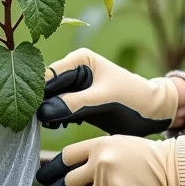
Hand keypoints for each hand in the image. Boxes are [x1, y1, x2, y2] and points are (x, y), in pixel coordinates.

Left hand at [36, 133, 184, 185]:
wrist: (170, 167)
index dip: (51, 168)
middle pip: (67, 181)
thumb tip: (69, 166)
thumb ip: (94, 152)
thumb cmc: (142, 153)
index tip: (43, 175)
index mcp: (99, 145)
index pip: (65, 157)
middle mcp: (100, 164)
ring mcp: (109, 185)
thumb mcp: (117, 142)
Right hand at [37, 48, 178, 135]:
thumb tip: (42, 112)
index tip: (30, 113)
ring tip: (56, 125)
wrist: (153, 112)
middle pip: (44, 87)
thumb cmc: (134, 100)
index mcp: (79, 59)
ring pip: (47, 99)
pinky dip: (55, 118)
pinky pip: (56, 109)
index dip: (36, 93)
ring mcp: (73, 85)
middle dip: (39, 104)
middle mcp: (73, 69)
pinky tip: (62, 126)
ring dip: (46, 113)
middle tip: (39, 123)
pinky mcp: (76, 101)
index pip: (47, 75)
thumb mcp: (104, 101)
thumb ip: (74, 104)